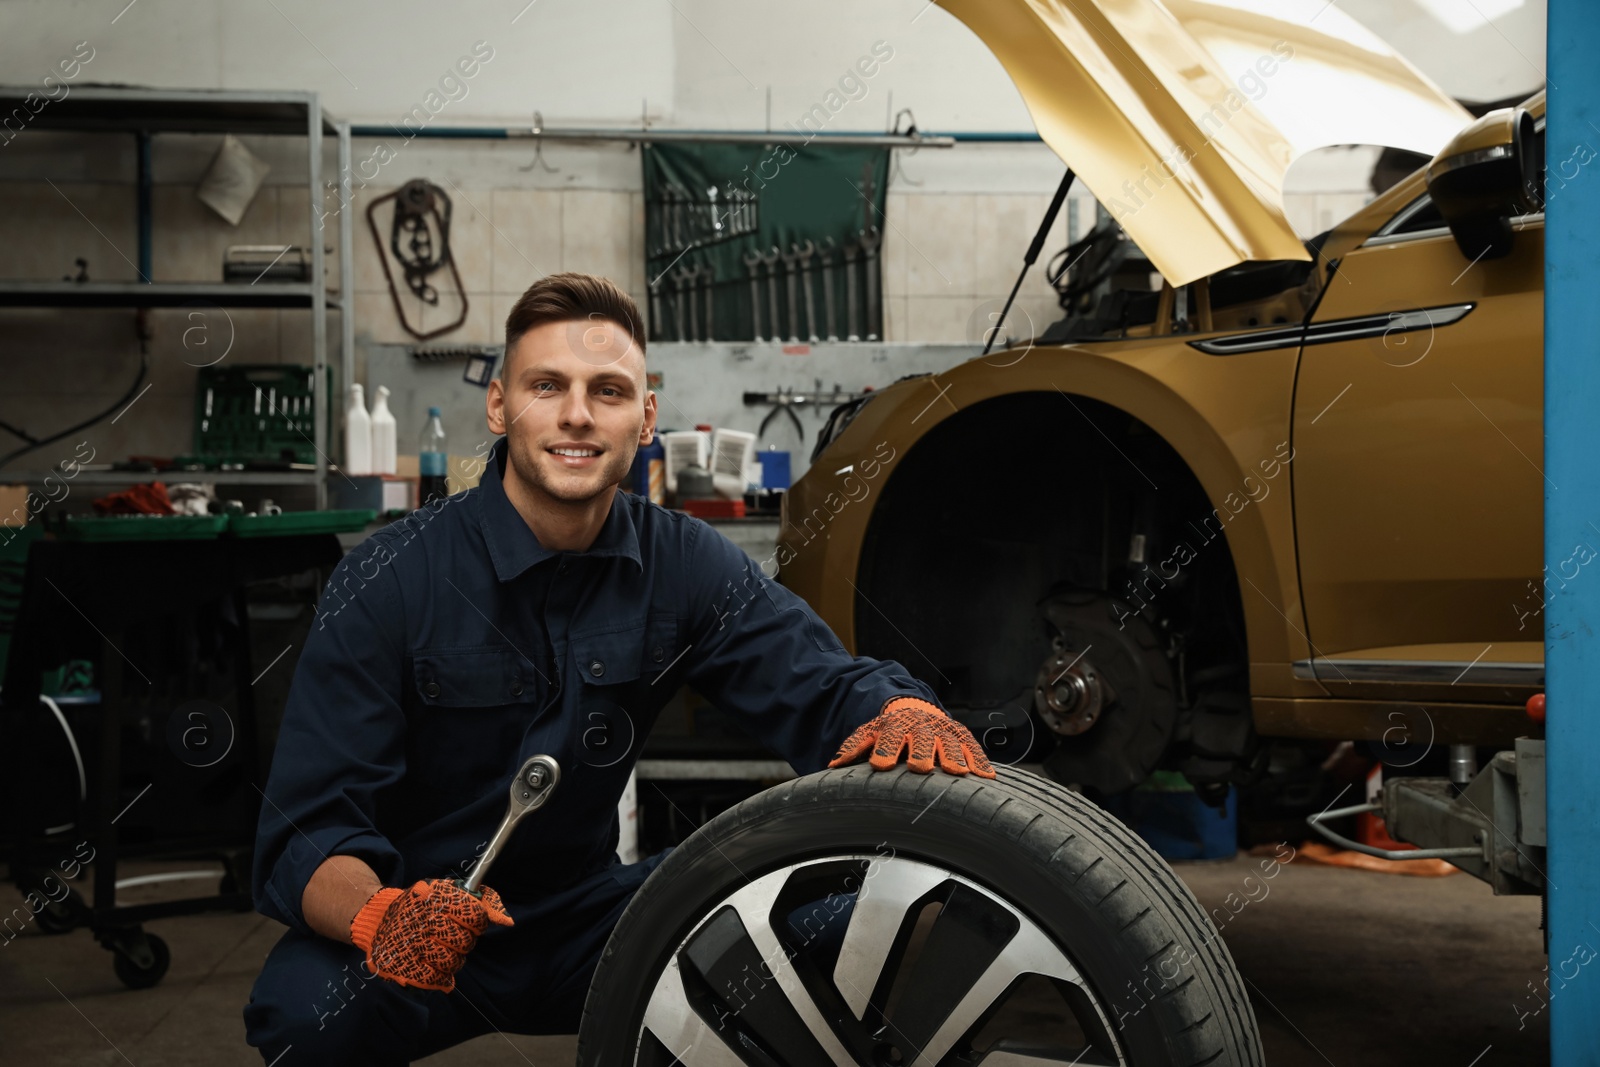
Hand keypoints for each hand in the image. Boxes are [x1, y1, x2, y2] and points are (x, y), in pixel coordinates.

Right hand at [349, 878, 514, 991]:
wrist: (378, 917)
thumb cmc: (422, 906)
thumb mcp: (447, 893)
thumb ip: (481, 902)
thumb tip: (508, 921)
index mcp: (435, 898)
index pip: (474, 915)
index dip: (478, 922)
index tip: (471, 923)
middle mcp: (423, 920)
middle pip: (465, 941)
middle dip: (464, 942)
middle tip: (452, 937)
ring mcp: (411, 944)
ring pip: (452, 962)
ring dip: (452, 960)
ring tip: (441, 950)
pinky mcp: (401, 965)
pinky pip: (435, 979)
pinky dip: (440, 977)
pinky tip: (435, 966)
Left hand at [828, 696, 995, 777]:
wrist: (914, 709)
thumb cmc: (890, 730)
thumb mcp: (870, 733)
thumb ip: (854, 748)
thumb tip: (833, 767)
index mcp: (896, 726)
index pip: (889, 737)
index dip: (885, 750)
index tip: (881, 765)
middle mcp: (921, 726)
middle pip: (922, 738)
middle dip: (922, 751)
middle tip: (921, 767)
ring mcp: (942, 729)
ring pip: (950, 741)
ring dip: (954, 756)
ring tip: (958, 772)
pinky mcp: (961, 735)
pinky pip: (971, 746)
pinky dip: (979, 760)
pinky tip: (986, 776)